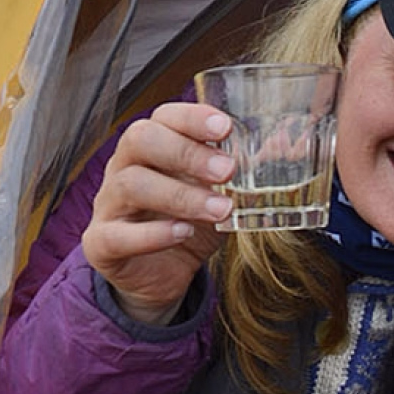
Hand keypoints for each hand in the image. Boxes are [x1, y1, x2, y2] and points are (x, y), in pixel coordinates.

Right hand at [82, 100, 234, 322]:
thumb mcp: (220, 195)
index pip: (162, 116)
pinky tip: (182, 233)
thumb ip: (247, 171)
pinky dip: (152, 234)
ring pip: (131, 184)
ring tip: (220, 210)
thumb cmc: (189, 224)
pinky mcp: (102, 243)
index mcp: (152, 148)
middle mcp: (123, 168)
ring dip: (180, 195)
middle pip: (140, 140)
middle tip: (228, 170)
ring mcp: (109, 205)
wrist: (162, 276)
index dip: (191, 117)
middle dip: (186, 152)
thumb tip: (291, 146)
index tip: (225, 127)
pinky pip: (117, 234)